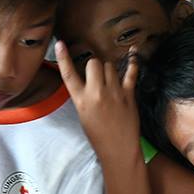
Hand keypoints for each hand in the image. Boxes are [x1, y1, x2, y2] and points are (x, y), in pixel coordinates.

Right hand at [55, 39, 142, 169]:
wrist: (118, 149)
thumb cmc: (99, 135)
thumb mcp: (83, 116)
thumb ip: (84, 96)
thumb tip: (88, 79)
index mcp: (81, 100)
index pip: (69, 75)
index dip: (63, 58)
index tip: (60, 44)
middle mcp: (96, 93)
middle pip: (94, 63)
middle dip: (95, 66)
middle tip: (97, 76)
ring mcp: (114, 92)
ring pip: (110, 66)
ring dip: (110, 69)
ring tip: (111, 81)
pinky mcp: (128, 94)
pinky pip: (131, 72)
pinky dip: (132, 62)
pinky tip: (133, 52)